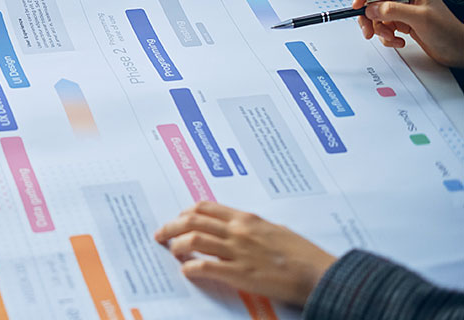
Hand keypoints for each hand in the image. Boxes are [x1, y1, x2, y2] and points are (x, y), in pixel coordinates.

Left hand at [154, 201, 336, 306]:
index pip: (205, 207)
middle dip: (171, 227)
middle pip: (192, 220)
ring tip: (172, 252)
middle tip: (160, 235)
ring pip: (194, 239)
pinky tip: (187, 271)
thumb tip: (244, 228)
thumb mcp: (276, 230)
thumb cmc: (303, 254)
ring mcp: (238, 251)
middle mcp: (238, 230)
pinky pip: (206, 267)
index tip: (177, 220)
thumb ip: (255, 228)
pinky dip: (191, 268)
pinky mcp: (240, 273)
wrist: (319, 273)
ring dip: (177, 246)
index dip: (185, 213)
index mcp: (246, 219)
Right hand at [353, 0, 463, 66]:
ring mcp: (402, 9)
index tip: (357, 5)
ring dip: (378, 29)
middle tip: (368, 30)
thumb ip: (393, 11)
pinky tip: (399, 40)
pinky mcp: (400, 22)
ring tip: (390, 37)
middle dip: (369, 16)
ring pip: (375, 14)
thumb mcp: (420, 18)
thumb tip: (370, 9)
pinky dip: (386, 36)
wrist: (457, 50)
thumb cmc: (448, 31)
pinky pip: (382, 26)